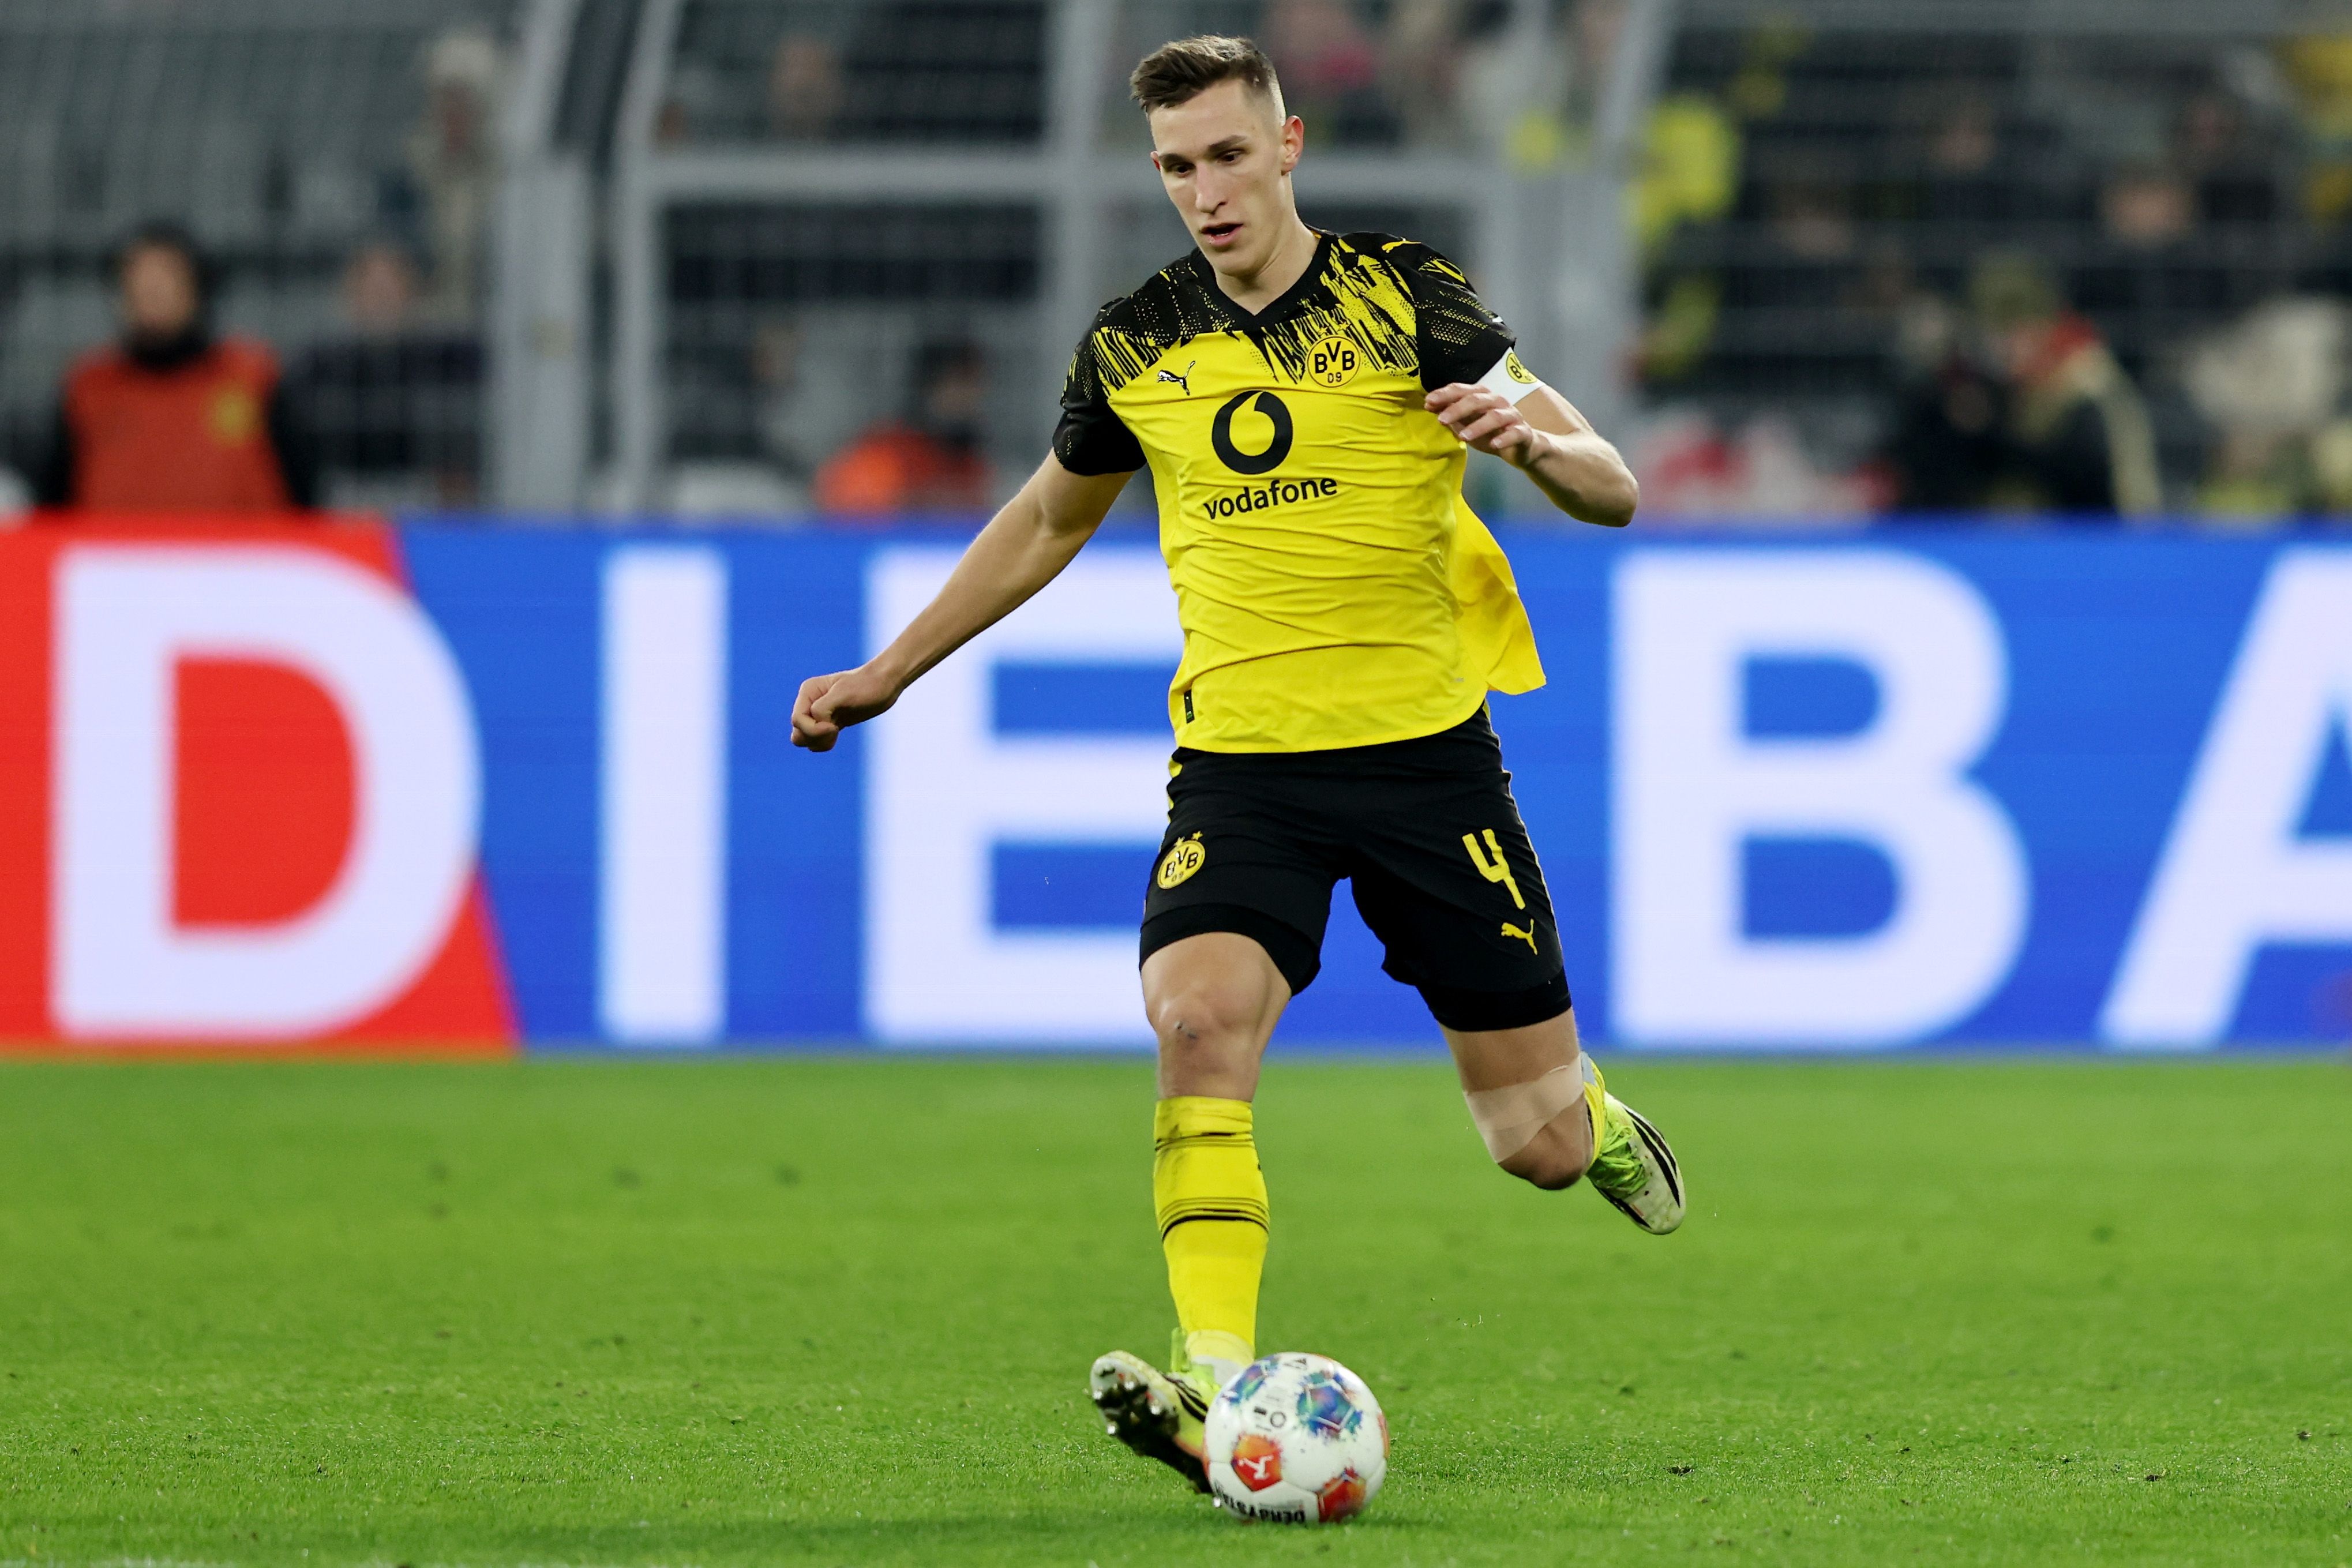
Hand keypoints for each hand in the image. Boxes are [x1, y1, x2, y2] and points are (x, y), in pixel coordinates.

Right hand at [791, 664, 900, 751]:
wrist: (884, 684)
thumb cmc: (866, 686)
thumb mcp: (843, 694)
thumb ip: (823, 708)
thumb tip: (816, 722)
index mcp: (808, 691)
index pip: (797, 720)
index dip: (813, 729)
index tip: (834, 726)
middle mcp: (809, 702)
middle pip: (797, 732)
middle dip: (814, 737)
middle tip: (835, 730)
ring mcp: (818, 714)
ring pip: (804, 739)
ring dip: (819, 741)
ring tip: (836, 732)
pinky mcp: (829, 723)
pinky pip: (816, 741)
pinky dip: (825, 743)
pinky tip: (838, 733)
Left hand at [1426, 383, 1546, 466]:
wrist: (1522, 448)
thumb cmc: (1491, 433)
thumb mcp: (1467, 423)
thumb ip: (1451, 414)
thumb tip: (1429, 405)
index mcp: (1482, 397)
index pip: (1462, 390)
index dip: (1445, 394)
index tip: (1428, 402)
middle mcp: (1497, 402)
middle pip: (1477, 399)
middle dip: (1457, 409)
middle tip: (1441, 420)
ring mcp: (1511, 416)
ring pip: (1495, 416)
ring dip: (1478, 425)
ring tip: (1463, 437)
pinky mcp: (1522, 432)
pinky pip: (1514, 433)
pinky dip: (1504, 438)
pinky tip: (1494, 444)